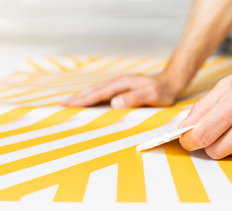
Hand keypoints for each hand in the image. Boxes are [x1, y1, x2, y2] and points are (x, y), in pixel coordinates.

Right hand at [61, 73, 182, 107]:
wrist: (170, 82)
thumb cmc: (161, 91)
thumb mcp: (151, 95)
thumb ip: (134, 98)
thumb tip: (114, 103)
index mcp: (121, 84)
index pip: (98, 94)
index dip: (82, 100)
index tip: (69, 105)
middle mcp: (117, 82)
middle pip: (92, 90)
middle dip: (76, 98)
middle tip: (61, 106)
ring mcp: (118, 84)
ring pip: (95, 90)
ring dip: (82, 97)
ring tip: (69, 103)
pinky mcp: (120, 88)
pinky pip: (101, 92)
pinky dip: (91, 96)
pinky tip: (87, 101)